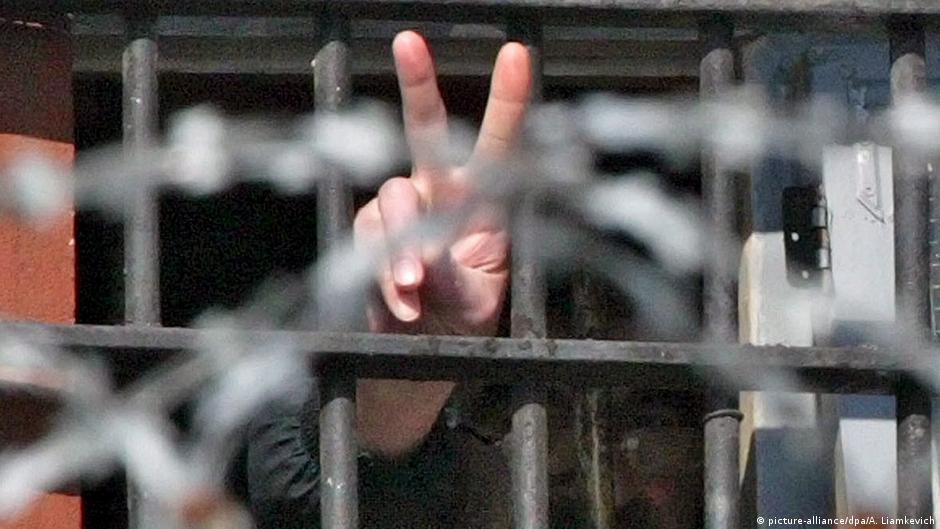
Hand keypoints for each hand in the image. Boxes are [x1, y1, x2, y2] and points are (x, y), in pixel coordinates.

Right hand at [353, 31, 531, 457]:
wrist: (422, 357)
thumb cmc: (463, 322)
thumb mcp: (475, 301)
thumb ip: (451, 276)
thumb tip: (416, 259)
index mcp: (485, 205)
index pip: (500, 147)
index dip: (508, 101)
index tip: (517, 55)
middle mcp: (441, 197)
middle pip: (426, 133)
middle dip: (419, 86)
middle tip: (409, 44)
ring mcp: (401, 214)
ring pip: (392, 196)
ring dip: (401, 240)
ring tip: (414, 287)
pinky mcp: (369, 236)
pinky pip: (369, 239)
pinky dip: (384, 272)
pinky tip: (401, 301)